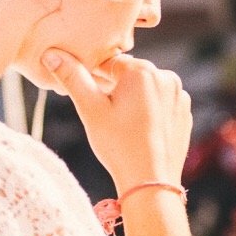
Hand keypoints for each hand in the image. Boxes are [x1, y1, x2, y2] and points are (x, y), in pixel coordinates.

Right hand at [43, 49, 191, 189]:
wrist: (152, 181)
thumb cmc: (119, 144)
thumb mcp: (90, 109)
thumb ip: (72, 78)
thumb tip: (51, 54)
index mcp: (143, 71)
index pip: (109, 63)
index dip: (94, 78)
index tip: (89, 96)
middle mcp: (167, 78)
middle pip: (130, 75)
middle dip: (114, 88)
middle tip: (104, 114)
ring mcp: (179, 97)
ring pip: (146, 90)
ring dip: (133, 99)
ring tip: (122, 124)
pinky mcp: (185, 114)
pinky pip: (161, 105)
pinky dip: (149, 112)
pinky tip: (139, 131)